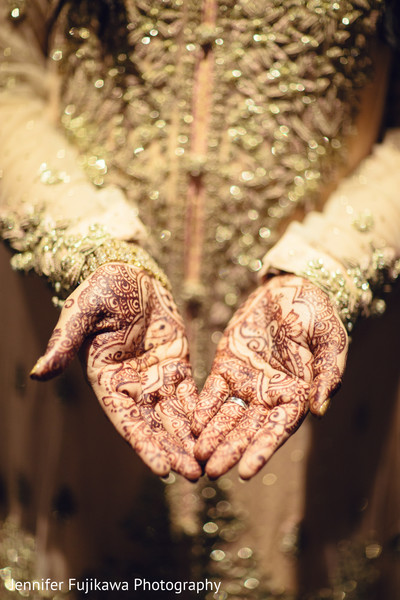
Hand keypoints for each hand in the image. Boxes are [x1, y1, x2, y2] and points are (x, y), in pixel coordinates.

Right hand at [30, 263, 200, 479]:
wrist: (129, 272)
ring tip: (208, 465)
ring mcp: (155, 378)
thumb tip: (38, 374)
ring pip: (174, 416)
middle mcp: (131, 385)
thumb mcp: (81, 311)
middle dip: (173, 451)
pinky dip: (202, 414)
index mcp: (107, 379)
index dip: (144, 444)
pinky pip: (191, 394)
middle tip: (195, 477)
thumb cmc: (102, 287)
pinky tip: (217, 432)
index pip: (126, 420)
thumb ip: (63, 343)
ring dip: (189, 440)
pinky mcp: (176, 366)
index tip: (162, 470)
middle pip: (154, 425)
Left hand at [192, 274, 347, 478]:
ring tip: (197, 456)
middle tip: (212, 472)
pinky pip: (214, 392)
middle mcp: (269, 396)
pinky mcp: (226, 367)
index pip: (277, 430)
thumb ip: (327, 373)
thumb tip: (319, 410)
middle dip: (230, 450)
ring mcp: (246, 384)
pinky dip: (203, 407)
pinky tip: (192, 422)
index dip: (262, 451)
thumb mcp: (330, 340)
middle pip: (248, 429)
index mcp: (296, 395)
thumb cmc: (316, 313)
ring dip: (213, 436)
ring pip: (227, 416)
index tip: (246, 472)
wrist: (290, 288)